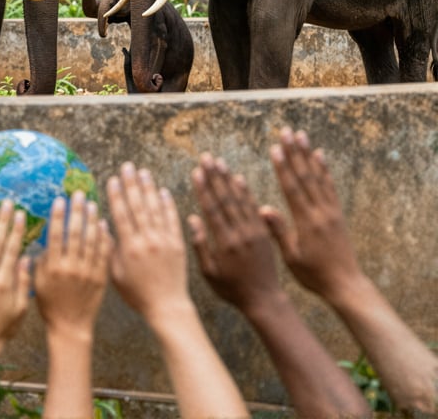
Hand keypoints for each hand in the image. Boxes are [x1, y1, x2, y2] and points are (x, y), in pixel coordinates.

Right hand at [34, 191, 111, 339]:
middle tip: (78, 194)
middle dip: (77, 211)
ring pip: (92, 241)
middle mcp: (71, 268)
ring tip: (92, 204)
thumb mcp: (38, 282)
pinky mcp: (101, 278)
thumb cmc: (50, 304)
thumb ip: (39, 260)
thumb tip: (42, 236)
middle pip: (76, 233)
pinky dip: (104, 238)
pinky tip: (103, 224)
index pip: (56, 235)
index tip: (60, 199)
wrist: (70, 327)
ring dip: (92, 220)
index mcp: (53, 268)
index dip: (58, 216)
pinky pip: (104, 254)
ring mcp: (88, 273)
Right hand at [108, 163, 188, 325]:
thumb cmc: (137, 294)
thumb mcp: (115, 275)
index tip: (112, 179)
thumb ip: (109, 250)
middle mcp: (147, 240)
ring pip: (155, 208)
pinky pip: (172, 219)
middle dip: (132, 184)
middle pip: (138, 206)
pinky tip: (163, 191)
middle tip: (128, 166)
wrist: (167, 306)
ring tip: (143, 172)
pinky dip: (168, 204)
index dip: (116, 195)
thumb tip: (101, 225)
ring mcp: (164, 240)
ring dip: (149, 188)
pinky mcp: (178, 243)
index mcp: (130, 247)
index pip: (121, 214)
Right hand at [188, 154, 283, 316]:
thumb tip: (192, 219)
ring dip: (228, 179)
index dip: (204, 188)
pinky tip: (239, 178)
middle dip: (214, 176)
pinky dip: (246, 192)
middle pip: (226, 199)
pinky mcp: (264, 233)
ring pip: (240, 200)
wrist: (265, 300)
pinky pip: (255, 208)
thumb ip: (201, 246)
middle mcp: (240, 233)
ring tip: (219, 162)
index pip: (213, 209)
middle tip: (206, 157)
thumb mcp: (210, 274)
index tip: (196, 171)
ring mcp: (254, 232)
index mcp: (225, 243)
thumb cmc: (233, 290)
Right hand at [260, 127, 361, 300]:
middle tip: (285, 132)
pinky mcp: (337, 213)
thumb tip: (263, 209)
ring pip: (317, 176)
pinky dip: (324, 168)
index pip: (291, 189)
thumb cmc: (313, 275)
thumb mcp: (291, 258)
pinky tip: (319, 154)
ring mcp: (330, 211)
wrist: (345, 285)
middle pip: (304, 176)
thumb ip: (279, 232)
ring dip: (307, 154)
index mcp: (306, 222)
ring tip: (300, 135)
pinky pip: (329, 185)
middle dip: (293, 152)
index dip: (282, 167)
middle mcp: (320, 212)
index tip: (274, 148)